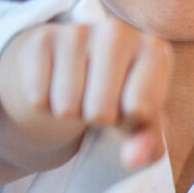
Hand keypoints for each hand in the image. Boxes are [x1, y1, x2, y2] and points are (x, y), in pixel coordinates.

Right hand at [0, 0, 170, 192]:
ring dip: (70, 112)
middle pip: (101, 112)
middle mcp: (118, 32)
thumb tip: (135, 160)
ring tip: (78, 93)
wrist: (69, 69)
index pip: (141, 110)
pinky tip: (54, 84)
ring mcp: (78, 32)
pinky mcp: (42, 38)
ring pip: (67, 107)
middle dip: (98, 119)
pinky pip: (39, 97)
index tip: (130, 111)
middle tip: (98, 101)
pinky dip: (45, 103)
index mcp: (154, 49)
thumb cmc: (117, 95)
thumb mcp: (140, 120)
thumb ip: (146, 142)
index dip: (130, 124)